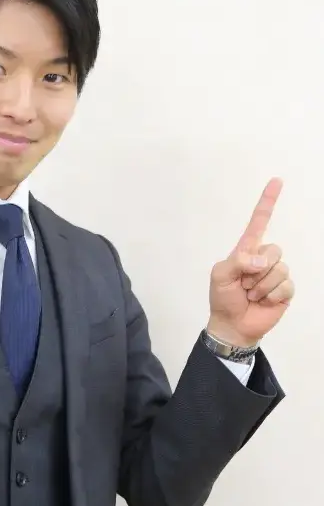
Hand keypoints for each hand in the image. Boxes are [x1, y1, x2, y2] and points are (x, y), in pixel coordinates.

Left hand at [207, 178, 293, 346]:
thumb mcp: (220, 275)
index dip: (267, 201)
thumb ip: (238, 261)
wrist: (232, 324)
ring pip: (279, 269)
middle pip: (273, 250)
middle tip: (243, 284)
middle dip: (256, 269)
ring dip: (261, 286)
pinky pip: (285, 286)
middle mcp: (263, 258)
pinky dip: (270, 296)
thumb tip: (261, 260)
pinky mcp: (285, 291)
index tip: (277, 181)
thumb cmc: (223, 297)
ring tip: (251, 294)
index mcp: (246, 249)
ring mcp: (275, 274)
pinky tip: (262, 302)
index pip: (259, 221)